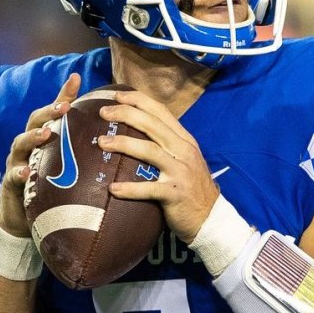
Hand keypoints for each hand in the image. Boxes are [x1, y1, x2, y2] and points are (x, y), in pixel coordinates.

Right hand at [0, 74, 80, 236]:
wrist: (24, 217)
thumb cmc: (50, 186)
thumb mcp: (67, 166)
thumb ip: (83, 149)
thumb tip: (116, 136)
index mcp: (43, 137)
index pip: (54, 111)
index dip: (64, 93)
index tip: (77, 79)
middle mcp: (28, 144)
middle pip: (35, 120)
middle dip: (49, 111)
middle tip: (65, 106)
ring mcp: (16, 161)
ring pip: (20, 143)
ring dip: (32, 137)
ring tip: (45, 133)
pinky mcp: (9, 183)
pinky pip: (12, 176)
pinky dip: (18, 173)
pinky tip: (26, 172)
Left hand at [97, 90, 219, 243]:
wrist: (211, 217)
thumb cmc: (191, 188)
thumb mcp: (184, 159)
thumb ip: (166, 145)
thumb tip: (137, 132)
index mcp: (184, 140)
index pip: (161, 112)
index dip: (138, 100)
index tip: (117, 94)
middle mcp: (183, 151)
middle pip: (152, 125)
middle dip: (126, 114)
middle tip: (103, 112)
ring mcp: (180, 172)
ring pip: (149, 151)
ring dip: (123, 144)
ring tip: (102, 143)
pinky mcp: (175, 194)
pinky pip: (149, 189)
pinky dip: (130, 189)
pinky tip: (112, 189)